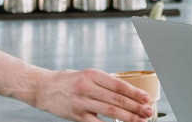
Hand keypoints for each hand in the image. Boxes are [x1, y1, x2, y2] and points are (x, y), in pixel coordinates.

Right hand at [34, 68, 152, 121]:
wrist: (42, 88)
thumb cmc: (67, 80)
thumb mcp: (85, 75)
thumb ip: (103, 82)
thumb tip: (125, 90)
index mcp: (92, 74)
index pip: (118, 84)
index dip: (134, 92)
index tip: (147, 98)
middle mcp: (87, 87)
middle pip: (116, 99)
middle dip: (135, 106)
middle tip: (148, 111)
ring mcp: (81, 102)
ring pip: (109, 111)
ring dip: (127, 117)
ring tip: (140, 120)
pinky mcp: (76, 115)